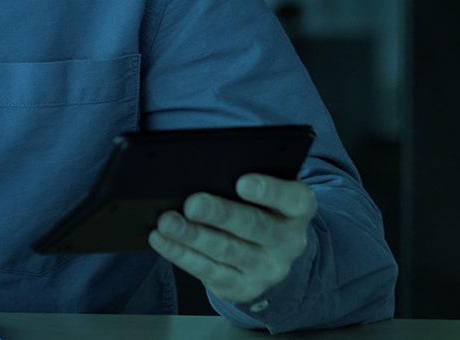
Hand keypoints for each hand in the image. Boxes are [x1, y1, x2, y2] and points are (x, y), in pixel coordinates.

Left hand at [148, 174, 316, 304]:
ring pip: (228, 250)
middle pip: (255, 226)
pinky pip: (210, 272)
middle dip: (220, 214)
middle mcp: (288, 241)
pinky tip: (162, 240)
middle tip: (192, 204)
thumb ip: (240, 181)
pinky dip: (182, 254)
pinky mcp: (243, 287)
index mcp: (297, 210)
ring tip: (168, 222)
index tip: (243, 182)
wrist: (269, 255)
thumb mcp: (263, 195)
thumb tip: (199, 171)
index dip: (270, 191)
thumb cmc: (258, 210)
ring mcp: (267, 268)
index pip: (293, 199)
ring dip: (193, 236)